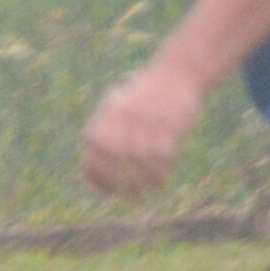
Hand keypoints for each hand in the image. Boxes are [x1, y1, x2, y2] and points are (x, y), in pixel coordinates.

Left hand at [81, 64, 207, 196]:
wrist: (177, 74)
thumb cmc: (144, 91)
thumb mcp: (117, 101)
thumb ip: (104, 127)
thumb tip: (93, 161)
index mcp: (107, 114)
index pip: (94, 153)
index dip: (96, 176)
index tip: (103, 189)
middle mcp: (124, 121)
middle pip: (114, 164)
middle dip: (118, 186)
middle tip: (125, 196)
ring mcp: (146, 126)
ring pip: (138, 167)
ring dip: (140, 185)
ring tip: (141, 194)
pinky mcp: (168, 130)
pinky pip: (160, 163)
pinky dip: (158, 177)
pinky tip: (157, 182)